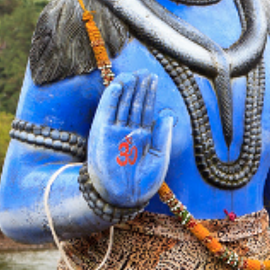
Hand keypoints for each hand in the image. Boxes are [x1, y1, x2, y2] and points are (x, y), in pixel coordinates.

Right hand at [86, 73, 172, 208]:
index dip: (149, 94)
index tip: (153, 79)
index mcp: (141, 137)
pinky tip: (117, 86)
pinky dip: (111, 99)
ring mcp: (114, 133)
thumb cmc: (143, 182)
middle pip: (133, 104)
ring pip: (120, 105)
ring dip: (125, 89)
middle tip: (144, 71)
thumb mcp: (159, 157)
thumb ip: (162, 135)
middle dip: (139, 88)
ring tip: (132, 74)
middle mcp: (127, 132)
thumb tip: (167, 114)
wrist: (125, 197)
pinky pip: (106, 113)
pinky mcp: (101, 135)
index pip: (145, 110)